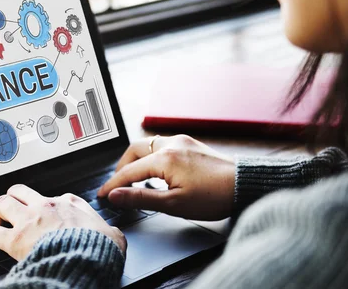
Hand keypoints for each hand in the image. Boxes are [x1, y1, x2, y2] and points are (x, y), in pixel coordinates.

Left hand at [0, 184, 126, 260]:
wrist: (86, 259)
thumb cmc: (99, 248)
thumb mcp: (113, 235)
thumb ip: (110, 231)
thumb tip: (114, 236)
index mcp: (70, 203)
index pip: (55, 197)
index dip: (49, 207)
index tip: (48, 215)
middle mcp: (47, 206)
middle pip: (21, 190)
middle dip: (15, 198)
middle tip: (14, 210)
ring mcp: (29, 220)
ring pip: (3, 202)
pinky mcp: (16, 239)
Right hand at [97, 135, 234, 220]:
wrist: (244, 185)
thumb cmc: (214, 196)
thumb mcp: (173, 204)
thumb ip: (141, 198)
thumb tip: (116, 195)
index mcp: (164, 158)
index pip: (128, 171)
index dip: (113, 184)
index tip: (102, 195)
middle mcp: (171, 144)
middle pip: (134, 150)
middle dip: (122, 167)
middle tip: (118, 185)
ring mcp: (182, 141)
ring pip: (148, 145)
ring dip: (137, 160)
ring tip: (135, 179)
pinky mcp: (190, 144)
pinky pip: (162, 145)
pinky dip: (151, 156)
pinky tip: (156, 171)